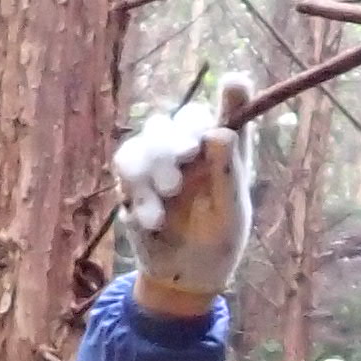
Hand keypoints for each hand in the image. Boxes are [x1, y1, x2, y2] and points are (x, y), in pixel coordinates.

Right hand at [115, 78, 255, 311]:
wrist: (183, 277)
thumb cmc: (219, 242)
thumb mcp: (231, 214)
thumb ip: (227, 173)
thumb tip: (219, 132)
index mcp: (229, 152)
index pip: (234, 113)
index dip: (234, 95)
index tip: (234, 84)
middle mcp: (196, 147)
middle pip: (185, 116)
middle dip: (183, 134)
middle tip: (188, 154)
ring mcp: (163, 158)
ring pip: (152, 133)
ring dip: (158, 162)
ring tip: (168, 199)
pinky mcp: (135, 175)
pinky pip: (126, 160)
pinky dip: (137, 188)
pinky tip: (151, 218)